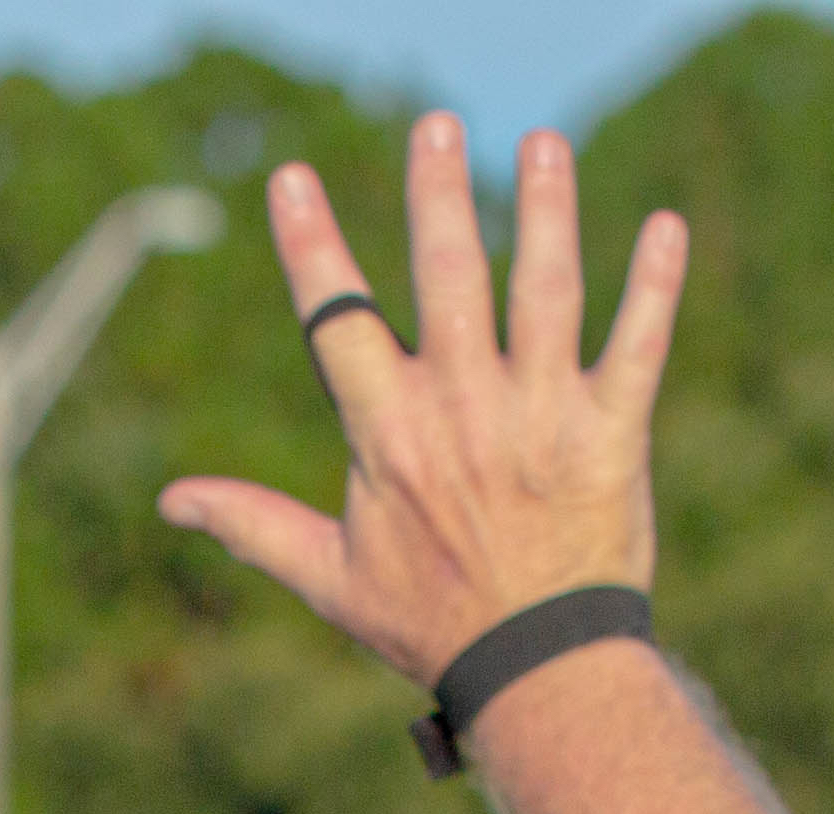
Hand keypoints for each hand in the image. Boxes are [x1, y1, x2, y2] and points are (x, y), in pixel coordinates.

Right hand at [160, 118, 688, 691]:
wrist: (537, 668)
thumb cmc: (428, 621)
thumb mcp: (328, 577)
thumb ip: (253, 524)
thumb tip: (170, 501)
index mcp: (387, 435)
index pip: (338, 319)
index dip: (312, 245)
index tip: (292, 178)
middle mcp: (462, 410)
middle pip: (447, 278)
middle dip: (438, 195)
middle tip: (436, 124)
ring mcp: (542, 415)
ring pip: (545, 291)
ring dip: (546, 212)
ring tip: (540, 144)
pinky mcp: (613, 431)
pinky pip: (640, 343)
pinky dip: (655, 283)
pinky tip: (662, 224)